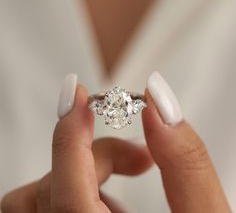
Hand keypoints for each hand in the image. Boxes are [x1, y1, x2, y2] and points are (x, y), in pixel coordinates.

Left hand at [1, 73, 231, 212]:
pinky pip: (43, 208)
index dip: (69, 137)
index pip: (68, 199)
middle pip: (49, 191)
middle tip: (141, 157)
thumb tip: (158, 105)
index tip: (75, 93)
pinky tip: (110, 210)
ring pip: (36, 198)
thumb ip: (186, 163)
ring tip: (123, 194)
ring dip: (80, 178)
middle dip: (95, 156)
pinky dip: (72, 194)